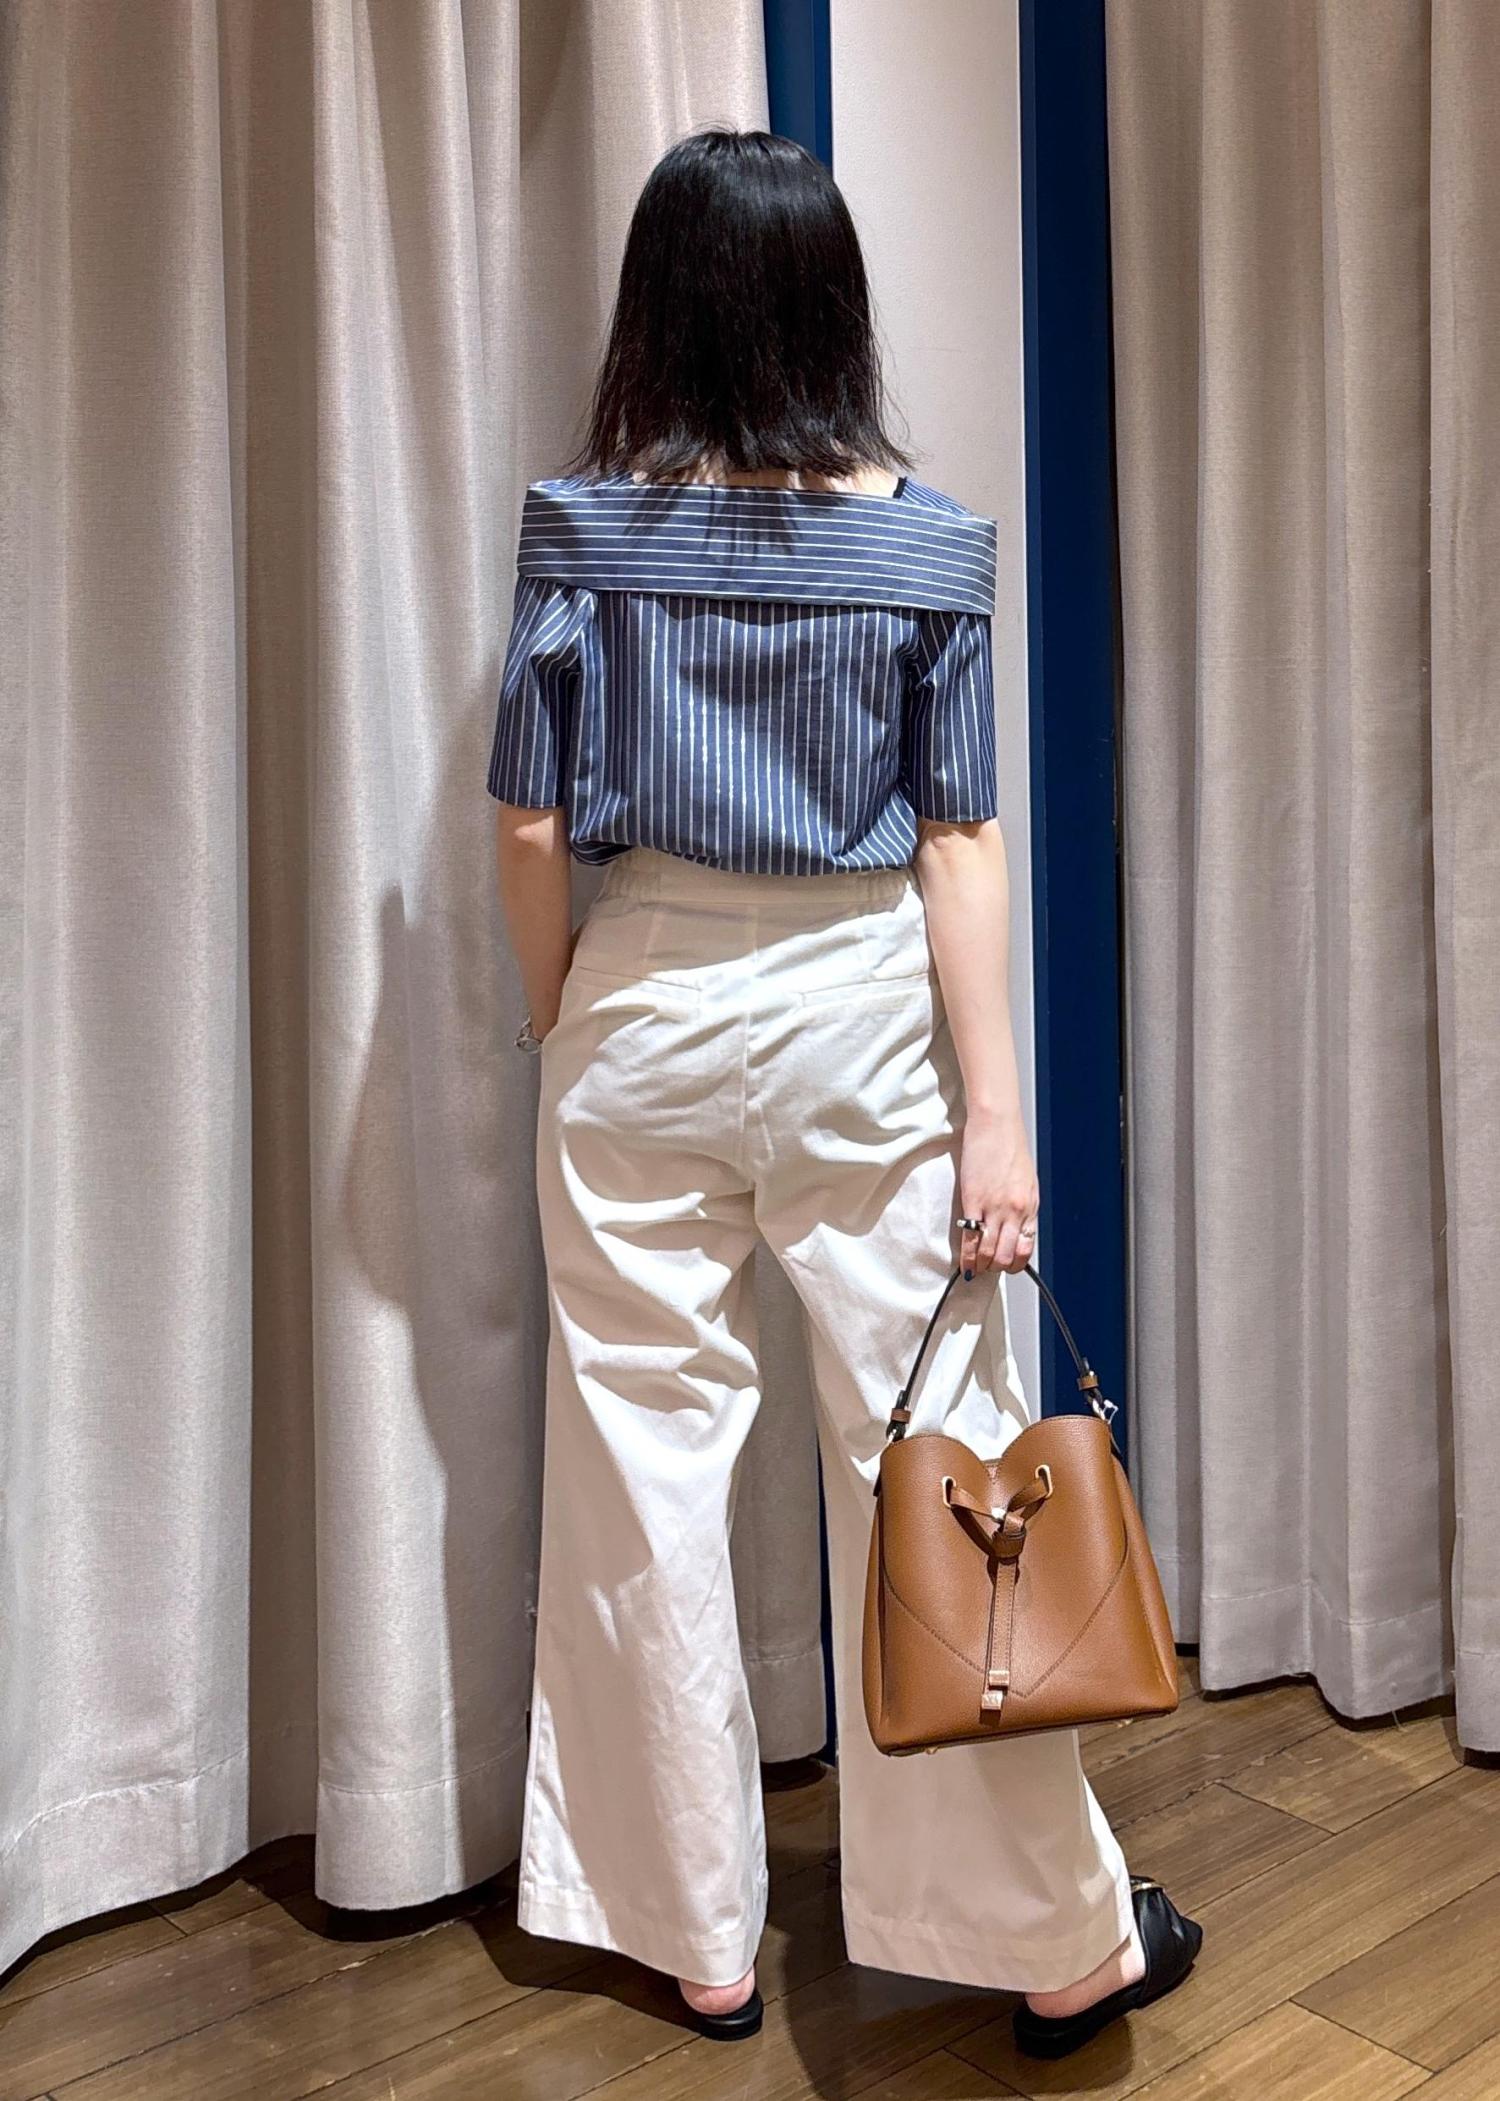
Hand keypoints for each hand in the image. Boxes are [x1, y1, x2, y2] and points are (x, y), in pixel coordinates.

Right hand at [957, 1107, 1039, 1276]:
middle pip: (1007, 1256)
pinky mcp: (973, 1201)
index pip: (1026, 1248)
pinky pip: (970, 1238)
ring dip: (981, 1265)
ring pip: (989, 1252)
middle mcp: (1016, 1211)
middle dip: (996, 1268)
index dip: (1014, 1264)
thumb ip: (1021, 1205)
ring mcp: (994, 1208)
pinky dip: (967, 1255)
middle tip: (987, 1268)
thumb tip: (1014, 1227)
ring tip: (974, 1268)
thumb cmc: (1010, 1146)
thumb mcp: (1026, 1180)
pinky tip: (965, 1261)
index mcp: (1030, 1206)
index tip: (1005, 1265)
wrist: (996, 1123)